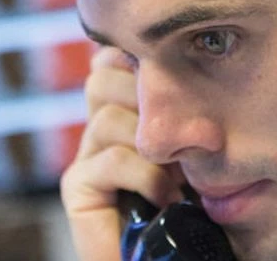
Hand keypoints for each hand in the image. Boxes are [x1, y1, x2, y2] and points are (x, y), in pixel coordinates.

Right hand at [60, 47, 184, 260]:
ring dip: (150, 144)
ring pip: (108, 116)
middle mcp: (101, 132)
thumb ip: (174, 115)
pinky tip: (164, 197)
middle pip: (101, 79)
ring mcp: (87, 158)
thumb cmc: (198, 214)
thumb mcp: (192, 150)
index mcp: (126, 114)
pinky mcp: (78, 188)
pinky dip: (144, 176)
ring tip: (176, 175)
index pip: (111, 63)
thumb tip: (168, 69)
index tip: (164, 76)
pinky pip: (110, 160)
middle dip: (141, 96)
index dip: (132, 61)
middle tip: (176, 131)